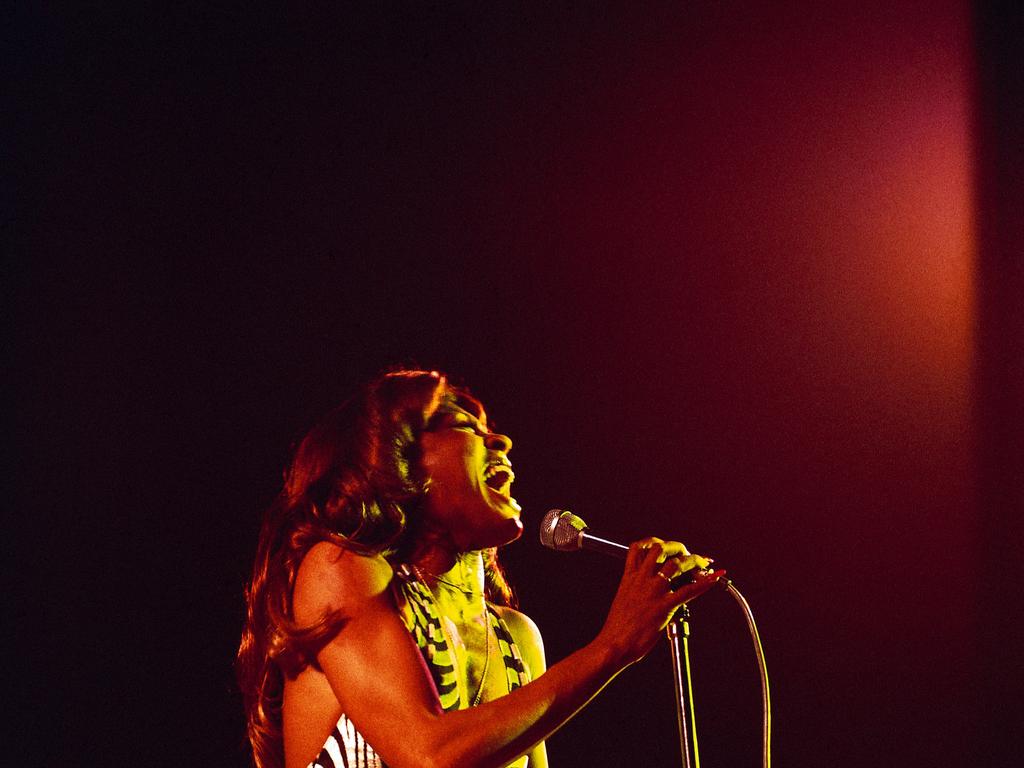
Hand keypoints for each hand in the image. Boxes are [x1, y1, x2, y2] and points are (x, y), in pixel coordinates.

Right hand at [594, 537, 724, 667]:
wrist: (613, 644)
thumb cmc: (617, 628)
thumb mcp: (622, 600)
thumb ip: (633, 590)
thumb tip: (644, 591)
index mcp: (629, 577)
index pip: (639, 547)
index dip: (655, 541)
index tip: (667, 546)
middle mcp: (642, 580)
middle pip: (661, 549)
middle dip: (678, 548)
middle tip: (688, 554)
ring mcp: (654, 592)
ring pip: (677, 564)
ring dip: (693, 561)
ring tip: (703, 563)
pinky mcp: (664, 607)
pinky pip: (688, 590)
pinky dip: (704, 582)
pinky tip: (714, 577)